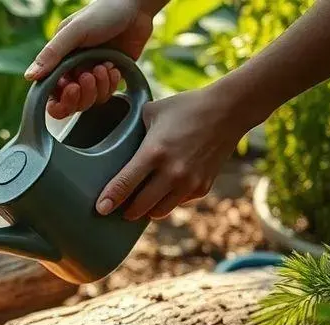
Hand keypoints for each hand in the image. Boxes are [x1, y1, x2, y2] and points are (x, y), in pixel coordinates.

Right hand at [24, 0, 159, 118]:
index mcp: (59, 59)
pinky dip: (110, 84)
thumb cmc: (103, 13)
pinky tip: (114, 67)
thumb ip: (52, 53)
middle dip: (82, 94)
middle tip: (89, 76)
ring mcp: (92, 74)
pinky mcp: (109, 77)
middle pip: (71, 101)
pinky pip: (106, 94)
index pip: (51, 91)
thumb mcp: (74, 31)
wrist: (136, 8)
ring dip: (98, 87)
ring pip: (90, 100)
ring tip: (104, 66)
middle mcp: (73, 69)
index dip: (60, 99)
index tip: (72, 89)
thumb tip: (29, 76)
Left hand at [96, 86, 245, 219]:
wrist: (229, 110)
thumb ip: (132, 129)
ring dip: (146, 211)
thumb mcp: (151, 112)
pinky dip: (167, 202)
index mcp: (154, 152)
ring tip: (138, 205)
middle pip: (139, 206)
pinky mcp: (202, 187)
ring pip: (159, 212)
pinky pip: (177, 203)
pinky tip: (162, 192)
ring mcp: (189, 182)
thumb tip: (114, 138)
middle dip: (125, 211)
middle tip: (116, 209)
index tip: (100, 209)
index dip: (109, 200)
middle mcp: (171, 172)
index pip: (124, 184)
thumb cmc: (186, 107)